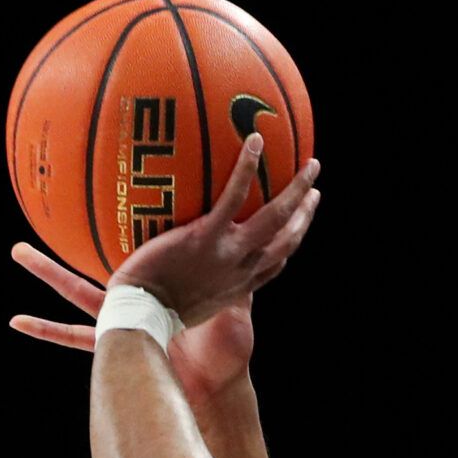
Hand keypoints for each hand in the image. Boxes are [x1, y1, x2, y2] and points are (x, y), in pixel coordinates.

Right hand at [6, 241, 256, 415]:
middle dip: (61, 263)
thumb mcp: (233, 308)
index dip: (117, 254)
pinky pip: (74, 334)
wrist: (215, 390)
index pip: (127, 273)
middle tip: (28, 241)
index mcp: (147, 305)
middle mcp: (126, 315)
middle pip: (88, 279)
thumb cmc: (225, 357)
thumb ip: (236, 282)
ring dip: (45, 275)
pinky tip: (13, 322)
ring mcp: (115, 326)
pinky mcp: (113, 336)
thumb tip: (258, 250)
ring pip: (74, 294)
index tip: (93, 236)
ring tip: (15, 252)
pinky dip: (44, 330)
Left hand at [107, 133, 321, 328]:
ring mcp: (228, 252)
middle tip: (315, 190)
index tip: (297, 227)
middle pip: (287, 239)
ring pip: (277, 217)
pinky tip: (254, 141)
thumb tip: (174, 268)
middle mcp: (241, 270)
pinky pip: (233, 196)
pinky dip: (247, 168)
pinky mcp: (207, 236)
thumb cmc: (150, 312)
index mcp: (237, 286)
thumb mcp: (182, 306)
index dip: (289, 244)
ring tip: (310, 164)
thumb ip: (189, 284)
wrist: (142, 316)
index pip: (273, 264)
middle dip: (305, 214)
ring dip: (298, 190)